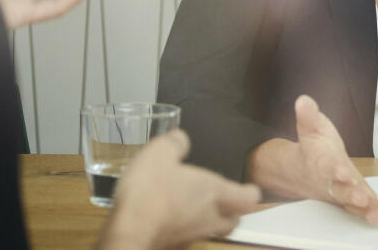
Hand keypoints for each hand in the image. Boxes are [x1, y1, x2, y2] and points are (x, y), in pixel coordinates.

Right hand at [99, 130, 261, 249]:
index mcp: (214, 192)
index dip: (249, 192)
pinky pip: (187, 240)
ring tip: (195, 210)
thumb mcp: (158, 153)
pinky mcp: (175, 247)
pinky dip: (184, 232)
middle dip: (232, 211)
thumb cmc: (149, 193)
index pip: (249, 197)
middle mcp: (209, 218)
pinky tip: (169, 222)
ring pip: (212, 232)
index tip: (246, 188)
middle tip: (223, 201)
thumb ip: (174, 143)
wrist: (128, 232)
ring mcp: (193, 236)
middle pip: (234, 220)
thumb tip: (180, 138)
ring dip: (209, 222)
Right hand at [248, 95, 377, 225]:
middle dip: (351, 195)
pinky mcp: (352, 200)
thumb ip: (308, 115)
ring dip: (365, 210)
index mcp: (321, 162)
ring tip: (377, 216)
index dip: (334, 169)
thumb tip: (303, 100)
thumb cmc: (313, 148)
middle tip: (361, 199)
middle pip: (340, 190)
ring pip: (353, 204)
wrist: (302, 171)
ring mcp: (342, 193)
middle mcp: (331, 182)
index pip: (327, 166)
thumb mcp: (310, 127)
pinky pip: (366, 209)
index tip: (341, 172)